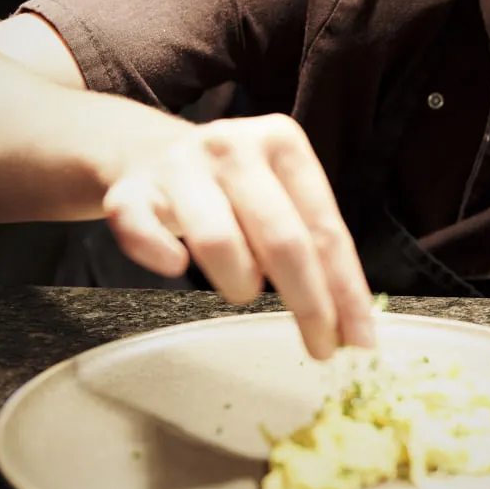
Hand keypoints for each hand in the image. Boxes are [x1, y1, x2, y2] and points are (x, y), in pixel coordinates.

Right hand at [101, 114, 375, 358]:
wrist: (150, 150)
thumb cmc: (232, 187)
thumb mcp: (280, 193)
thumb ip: (313, 242)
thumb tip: (350, 322)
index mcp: (282, 142)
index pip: (325, 228)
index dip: (345, 289)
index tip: (359, 338)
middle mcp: (233, 146)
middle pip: (281, 239)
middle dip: (308, 302)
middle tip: (319, 347)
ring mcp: (179, 167)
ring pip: (219, 240)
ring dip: (241, 283)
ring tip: (244, 291)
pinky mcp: (130, 192)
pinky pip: (141, 233)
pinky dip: (159, 256)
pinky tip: (177, 266)